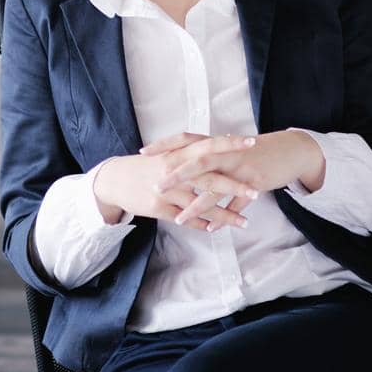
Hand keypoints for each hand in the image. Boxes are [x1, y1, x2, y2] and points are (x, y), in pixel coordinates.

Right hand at [93, 132, 259, 233]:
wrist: (115, 179)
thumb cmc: (145, 165)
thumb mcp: (167, 153)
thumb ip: (190, 153)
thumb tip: (216, 146)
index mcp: (177, 153)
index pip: (208, 145)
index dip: (229, 144)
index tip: (251, 142)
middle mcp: (174, 170)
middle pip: (208, 177)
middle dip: (233, 185)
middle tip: (256, 190)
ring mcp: (167, 190)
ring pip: (200, 204)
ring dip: (223, 214)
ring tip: (244, 222)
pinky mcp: (159, 208)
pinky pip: (186, 218)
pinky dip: (202, 224)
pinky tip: (217, 229)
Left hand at [151, 130, 325, 226]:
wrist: (289, 151)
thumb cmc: (253, 151)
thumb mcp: (228, 149)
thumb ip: (207, 154)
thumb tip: (182, 159)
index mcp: (216, 143)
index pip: (185, 138)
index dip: (164, 144)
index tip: (144, 152)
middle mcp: (226, 153)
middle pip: (196, 162)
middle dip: (175, 176)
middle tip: (156, 187)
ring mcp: (240, 168)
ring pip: (215, 187)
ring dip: (197, 205)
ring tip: (179, 219)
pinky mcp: (254, 183)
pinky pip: (236, 203)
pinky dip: (223, 217)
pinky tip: (210, 229)